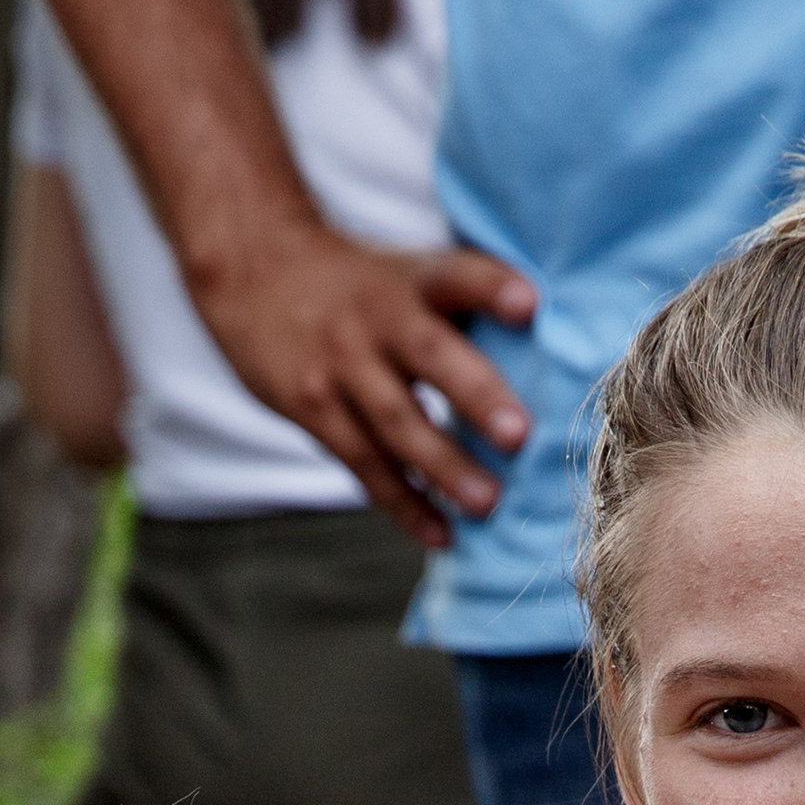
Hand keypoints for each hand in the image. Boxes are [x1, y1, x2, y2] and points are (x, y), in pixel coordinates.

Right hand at [190, 221, 534, 544]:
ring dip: (443, 467)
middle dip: (474, 395)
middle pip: (429, 355)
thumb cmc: (361, 285)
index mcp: (409, 280)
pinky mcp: (315, 410)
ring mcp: (341, 367)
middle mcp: (376, 319)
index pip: (454, 275)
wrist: (252, 271)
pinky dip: (405, 503)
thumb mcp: (404, 273)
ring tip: (487, 504)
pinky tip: (441, 533)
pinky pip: (366, 465)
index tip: (530, 304)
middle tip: (518, 435)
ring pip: (396, 422)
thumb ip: (463, 308)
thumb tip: (552, 356)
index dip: (490, 287)